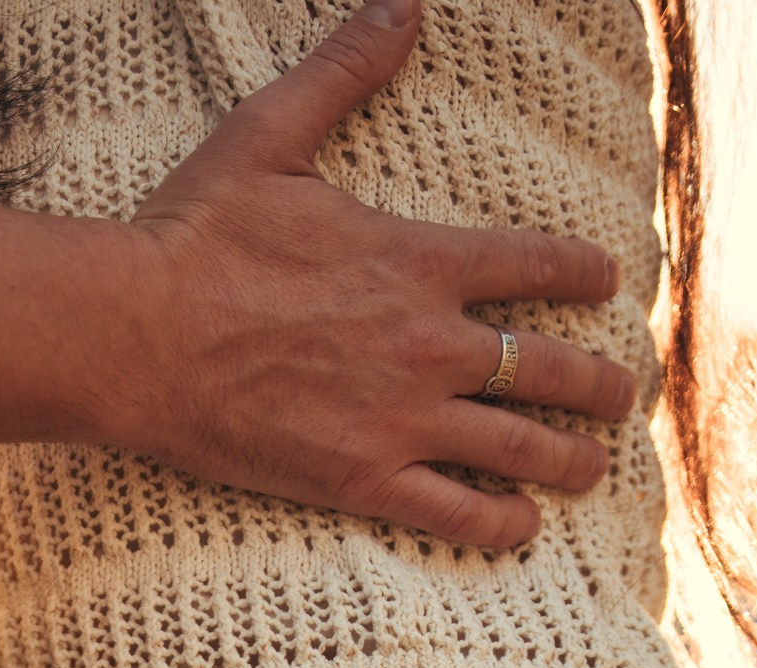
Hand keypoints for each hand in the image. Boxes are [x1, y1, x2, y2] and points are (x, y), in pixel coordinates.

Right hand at [115, 0, 640, 543]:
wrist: (135, 336)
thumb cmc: (196, 236)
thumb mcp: (273, 133)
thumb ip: (346, 70)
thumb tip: (403, 3)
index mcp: (419, 261)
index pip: (536, 265)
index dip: (582, 274)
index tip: (608, 285)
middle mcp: (429, 344)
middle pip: (547, 368)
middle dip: (597, 384)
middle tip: (621, 396)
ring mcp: (401, 418)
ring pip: (519, 446)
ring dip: (569, 458)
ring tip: (592, 468)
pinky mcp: (362, 479)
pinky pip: (456, 513)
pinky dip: (500, 524)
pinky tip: (524, 527)